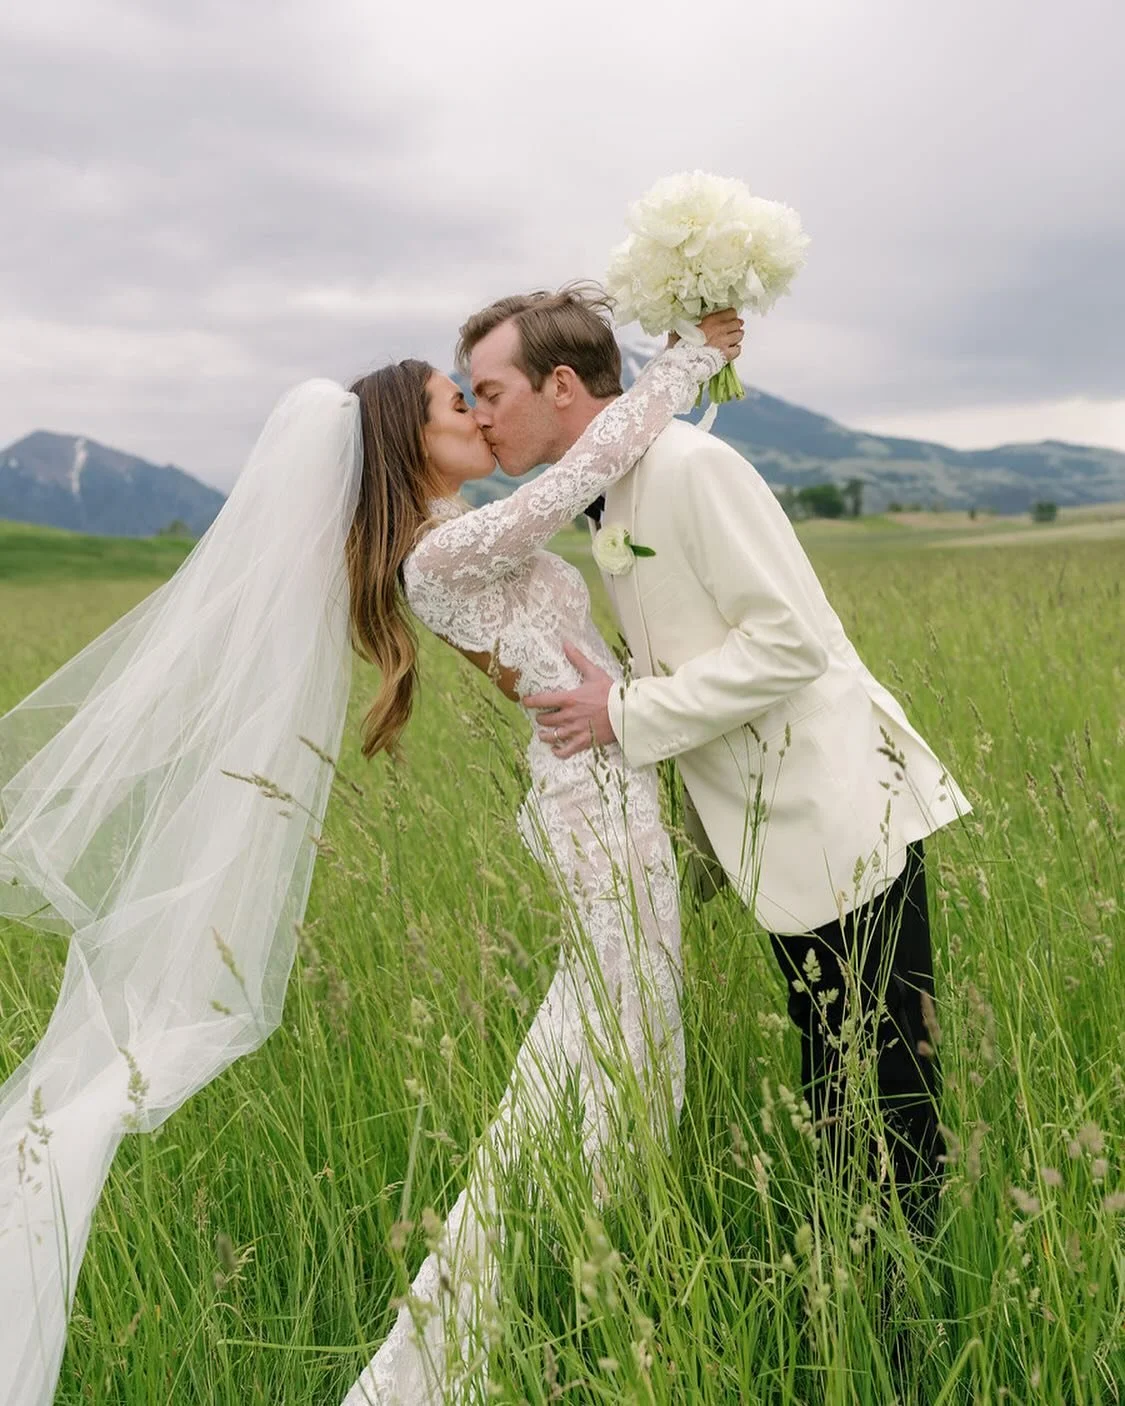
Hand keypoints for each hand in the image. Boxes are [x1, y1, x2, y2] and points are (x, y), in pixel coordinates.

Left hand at [523, 642, 615, 759]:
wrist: (627, 712)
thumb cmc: (612, 692)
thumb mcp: (594, 673)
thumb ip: (578, 659)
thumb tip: (565, 643)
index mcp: (569, 699)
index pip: (542, 700)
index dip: (530, 701)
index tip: (525, 701)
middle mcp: (568, 716)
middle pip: (545, 720)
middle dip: (541, 718)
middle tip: (541, 716)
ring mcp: (575, 730)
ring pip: (551, 736)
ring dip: (545, 735)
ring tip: (543, 733)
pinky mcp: (584, 742)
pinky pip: (565, 751)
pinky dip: (558, 751)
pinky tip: (556, 749)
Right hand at [665, 308, 742, 359]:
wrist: (684, 363)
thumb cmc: (681, 347)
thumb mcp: (680, 330)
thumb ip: (684, 323)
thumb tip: (679, 319)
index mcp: (711, 320)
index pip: (730, 312)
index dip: (730, 315)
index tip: (728, 318)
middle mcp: (721, 329)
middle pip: (737, 323)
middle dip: (735, 325)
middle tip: (732, 328)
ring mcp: (725, 342)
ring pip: (739, 336)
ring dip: (736, 337)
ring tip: (732, 339)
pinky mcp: (727, 355)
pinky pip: (738, 350)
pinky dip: (736, 350)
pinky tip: (731, 350)